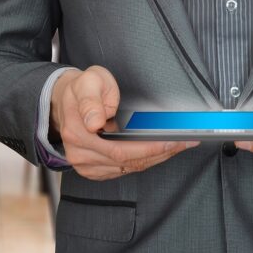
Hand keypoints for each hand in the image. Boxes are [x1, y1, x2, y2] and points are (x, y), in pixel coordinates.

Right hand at [50, 65, 198, 180]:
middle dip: (161, 152)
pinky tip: (161, 151)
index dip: (150, 148)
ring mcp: (86, 165)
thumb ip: (91, 99)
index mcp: (78, 132)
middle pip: (129, 162)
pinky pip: (125, 170)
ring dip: (157, 158)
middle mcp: (80, 153)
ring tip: (179, 145)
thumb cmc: (82, 89)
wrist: (66, 101)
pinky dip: (145, 161)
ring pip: (129, 168)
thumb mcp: (88, 81)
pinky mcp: (94, 170)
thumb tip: (94, 122)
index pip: (120, 149)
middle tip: (186, 142)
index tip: (173, 141)